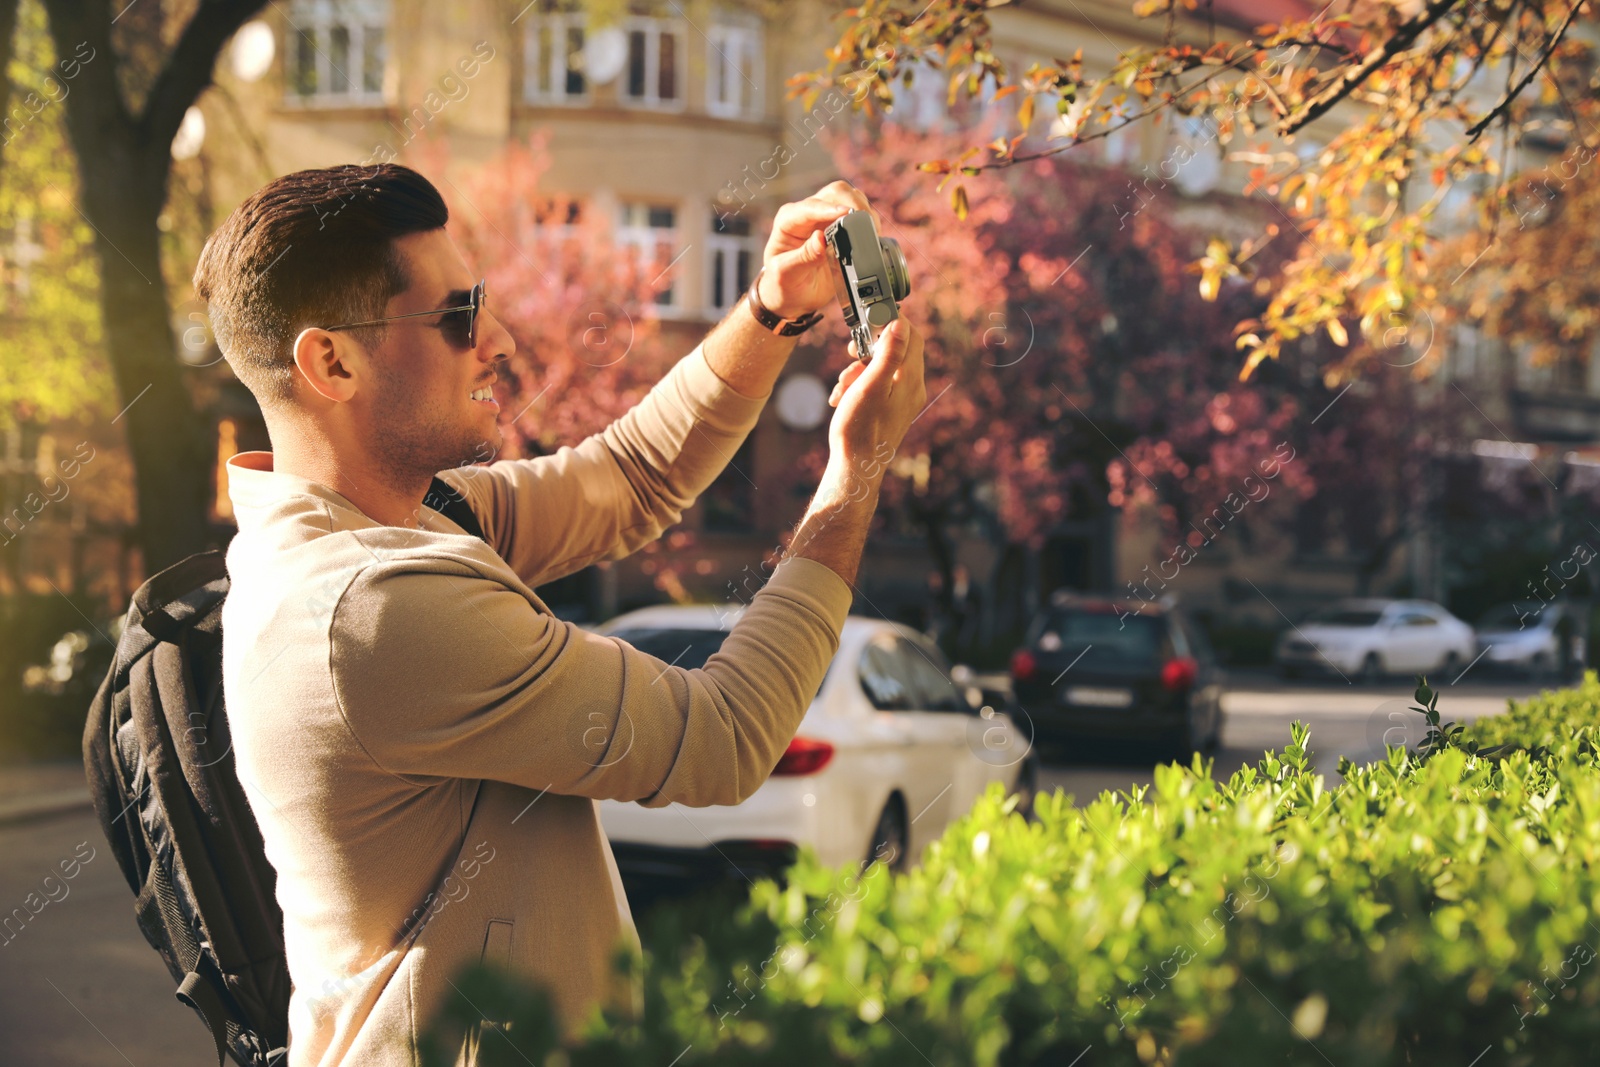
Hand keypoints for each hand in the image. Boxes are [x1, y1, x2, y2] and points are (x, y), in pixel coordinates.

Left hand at [757, 180, 886, 320]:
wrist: (794, 296)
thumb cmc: (783, 283)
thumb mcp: (785, 274)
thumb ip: (802, 257)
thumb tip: (821, 239)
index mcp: (788, 220)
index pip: (810, 207)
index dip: (828, 208)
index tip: (845, 213)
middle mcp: (808, 214)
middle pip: (835, 192)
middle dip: (853, 204)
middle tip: (865, 223)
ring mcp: (827, 219)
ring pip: (851, 198)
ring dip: (864, 212)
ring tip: (869, 232)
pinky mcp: (842, 228)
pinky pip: (860, 215)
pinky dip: (869, 223)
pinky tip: (870, 238)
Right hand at [825, 318, 925, 479]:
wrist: (856, 468)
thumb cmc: (860, 428)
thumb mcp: (871, 385)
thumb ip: (888, 353)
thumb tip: (900, 324)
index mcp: (911, 380)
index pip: (912, 336)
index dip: (893, 322)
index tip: (869, 319)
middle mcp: (912, 388)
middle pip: (895, 351)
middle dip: (868, 350)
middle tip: (850, 353)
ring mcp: (901, 400)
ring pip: (881, 369)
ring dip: (857, 371)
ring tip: (842, 386)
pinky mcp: (889, 410)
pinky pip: (876, 387)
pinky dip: (858, 386)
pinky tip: (841, 398)